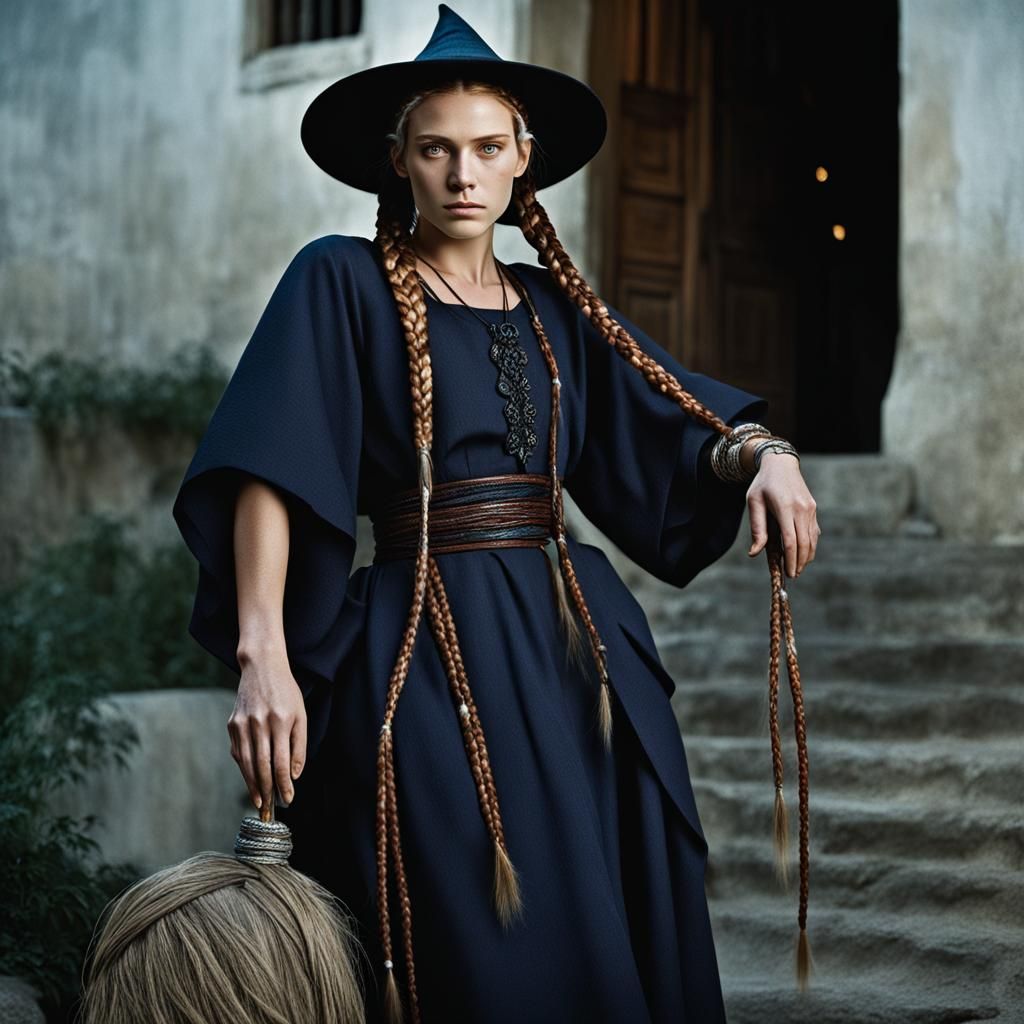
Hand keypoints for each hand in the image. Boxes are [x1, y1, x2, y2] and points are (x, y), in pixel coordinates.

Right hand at [228, 646, 306, 810]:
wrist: (261, 667)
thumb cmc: (286, 692)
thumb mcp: (301, 715)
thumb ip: (299, 746)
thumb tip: (294, 775)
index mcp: (281, 721)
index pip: (281, 762)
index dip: (284, 785)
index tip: (288, 800)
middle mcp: (260, 723)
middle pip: (262, 766)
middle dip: (267, 791)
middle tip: (271, 810)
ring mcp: (243, 724)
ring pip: (246, 763)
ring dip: (253, 786)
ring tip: (260, 802)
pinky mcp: (232, 724)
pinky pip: (238, 752)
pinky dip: (244, 768)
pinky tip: (251, 779)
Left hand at [746, 452, 820, 576]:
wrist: (781, 464)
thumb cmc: (763, 484)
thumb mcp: (754, 502)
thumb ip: (757, 528)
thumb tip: (755, 553)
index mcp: (785, 508)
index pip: (791, 541)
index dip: (790, 560)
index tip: (787, 573)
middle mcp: (802, 509)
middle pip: (804, 544)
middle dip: (799, 562)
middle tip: (792, 575)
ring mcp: (810, 509)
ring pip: (812, 540)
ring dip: (806, 557)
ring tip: (797, 568)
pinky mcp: (813, 509)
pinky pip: (814, 532)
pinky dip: (810, 546)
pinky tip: (802, 554)